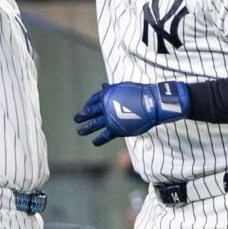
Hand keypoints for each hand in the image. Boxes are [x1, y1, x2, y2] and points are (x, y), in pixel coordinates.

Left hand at [74, 81, 189, 145]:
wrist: (150, 103)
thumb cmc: (139, 93)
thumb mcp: (123, 87)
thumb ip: (111, 90)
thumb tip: (102, 86)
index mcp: (106, 94)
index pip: (93, 100)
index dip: (88, 105)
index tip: (85, 108)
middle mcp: (105, 106)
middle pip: (90, 111)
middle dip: (82, 116)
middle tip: (77, 119)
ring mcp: (109, 118)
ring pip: (94, 124)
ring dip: (86, 128)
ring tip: (80, 131)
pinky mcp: (116, 128)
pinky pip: (105, 135)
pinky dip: (99, 139)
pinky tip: (94, 142)